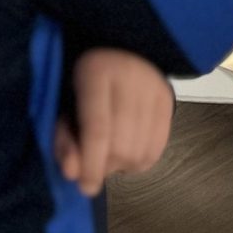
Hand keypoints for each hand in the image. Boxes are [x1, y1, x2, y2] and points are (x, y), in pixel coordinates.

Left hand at [55, 48, 174, 195]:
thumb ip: (64, 138)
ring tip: (110, 153)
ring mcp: (154, 88)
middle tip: (94, 161)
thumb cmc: (84, 78)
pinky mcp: (169, 100)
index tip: (85, 188)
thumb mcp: (64, 102)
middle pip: (122, 145)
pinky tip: (128, 152)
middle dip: (105, 165)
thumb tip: (72, 174)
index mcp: (96, 72)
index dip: (91, 164)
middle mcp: (131, 78)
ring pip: (141, 152)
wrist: (119, 44)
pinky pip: (157, 149)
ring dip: (122, 165)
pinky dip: (139, 161)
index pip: (98, 130)